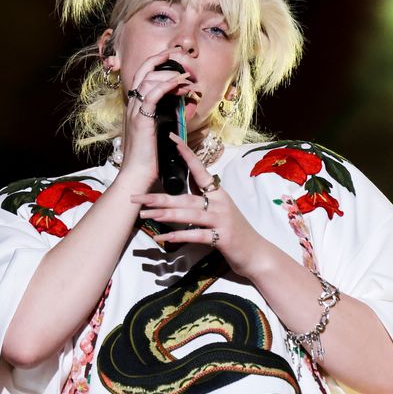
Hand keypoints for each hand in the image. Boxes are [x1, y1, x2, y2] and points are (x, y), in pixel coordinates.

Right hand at [118, 47, 193, 189]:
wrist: (137, 176)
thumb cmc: (148, 160)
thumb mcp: (158, 133)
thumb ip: (165, 118)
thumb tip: (180, 108)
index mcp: (135, 107)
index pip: (144, 75)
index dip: (158, 63)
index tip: (175, 59)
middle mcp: (132, 105)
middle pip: (143, 70)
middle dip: (162, 57)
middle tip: (180, 55)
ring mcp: (135, 111)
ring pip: (148, 79)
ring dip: (170, 74)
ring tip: (187, 77)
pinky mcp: (141, 119)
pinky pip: (152, 94)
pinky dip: (166, 85)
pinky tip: (179, 83)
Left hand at [130, 133, 267, 277]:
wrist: (256, 253)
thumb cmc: (234, 231)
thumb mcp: (220, 209)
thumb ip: (203, 196)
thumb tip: (185, 183)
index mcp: (218, 193)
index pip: (199, 169)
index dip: (186, 154)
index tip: (172, 140)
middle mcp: (220, 202)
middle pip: (184, 197)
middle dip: (158, 197)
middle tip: (136, 197)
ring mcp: (221, 219)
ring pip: (188, 214)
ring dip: (164, 214)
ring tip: (145, 215)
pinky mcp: (221, 237)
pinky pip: (195, 235)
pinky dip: (177, 236)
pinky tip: (162, 237)